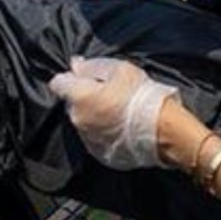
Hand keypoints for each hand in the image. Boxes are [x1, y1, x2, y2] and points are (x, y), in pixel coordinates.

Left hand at [46, 56, 177, 169]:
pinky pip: (95, 138)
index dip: (70, 78)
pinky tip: (122, 128)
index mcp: (78, 97)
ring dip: (94, 116)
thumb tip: (76, 65)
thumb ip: (92, 67)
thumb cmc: (142, 96)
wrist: (163, 131)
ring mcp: (87, 139)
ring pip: (84, 122)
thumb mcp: (119, 70)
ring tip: (119, 112)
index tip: (85, 78)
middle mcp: (77, 120)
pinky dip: (104, 132)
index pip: (58, 83)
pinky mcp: (99, 154)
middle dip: (84, 98)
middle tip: (109, 94)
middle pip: (72, 104)